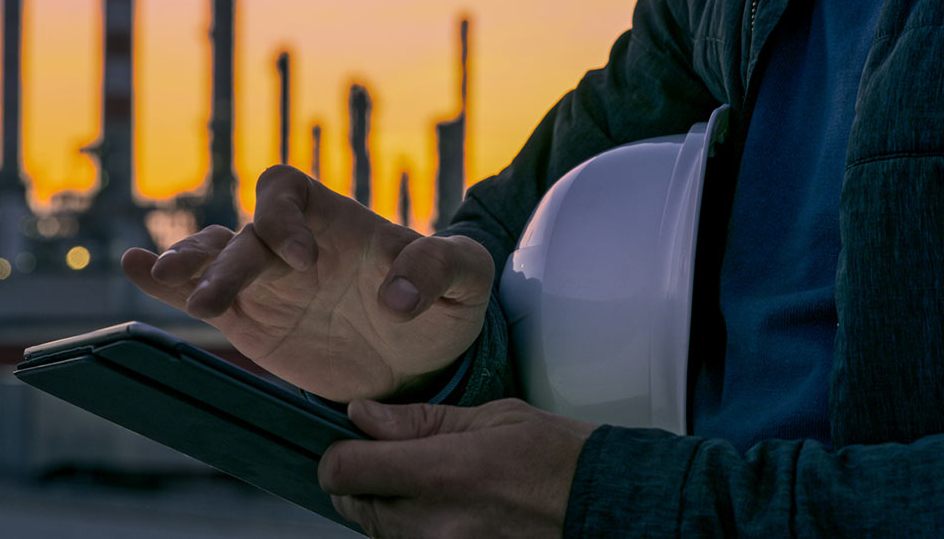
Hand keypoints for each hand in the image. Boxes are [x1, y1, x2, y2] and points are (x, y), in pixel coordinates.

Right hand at [120, 165, 493, 400]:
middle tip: (216, 300)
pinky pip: (199, 294)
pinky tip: (131, 269)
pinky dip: (163, 282)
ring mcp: (267, 283)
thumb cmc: (446, 305)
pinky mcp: (252, 322)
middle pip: (242, 234)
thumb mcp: (466, 280)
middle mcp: (292, 245)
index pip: (287, 189)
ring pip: (210, 258)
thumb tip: (396, 297)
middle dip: (227, 262)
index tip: (302, 262)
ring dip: (185, 267)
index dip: (283, 217)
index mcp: (336, 221)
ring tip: (159, 279)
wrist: (424, 360)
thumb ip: (442, 268)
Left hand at [319, 398, 597, 537]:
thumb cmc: (556, 456)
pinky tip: (450, 509)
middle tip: (402, 459)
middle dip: (366, 479)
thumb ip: (419, 421)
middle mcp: (432, 524)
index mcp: (441, 473)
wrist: (605, 507)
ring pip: (379, 531)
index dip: (338, 454)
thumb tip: (362, 415)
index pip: (344, 471)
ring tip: (436, 484)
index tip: (356, 441)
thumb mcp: (491, 417)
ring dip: (390, 507)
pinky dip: (415, 528)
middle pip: (355, 505)